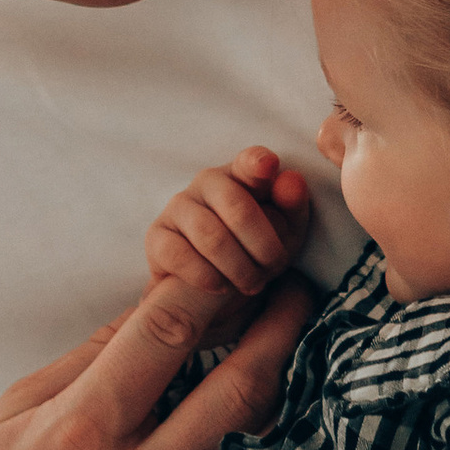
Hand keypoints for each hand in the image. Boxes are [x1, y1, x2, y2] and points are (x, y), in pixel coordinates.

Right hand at [0, 272, 315, 449]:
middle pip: (235, 385)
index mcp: (84, 423)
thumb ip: (88, 357)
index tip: (239, 251)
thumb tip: (152, 302)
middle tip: (299, 287)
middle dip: (277, 326)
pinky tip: (271, 402)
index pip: (166, 330)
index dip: (213, 281)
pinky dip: (258, 433)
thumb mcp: (16, 409)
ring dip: (279, 379)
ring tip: (293, 334)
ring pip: (248, 434)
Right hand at [145, 148, 312, 337]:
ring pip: (211, 236)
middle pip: (238, 208)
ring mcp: (178, 207)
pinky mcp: (157, 236)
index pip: (250, 162)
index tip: (268, 166)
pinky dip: (207, 277)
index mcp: (243, 174)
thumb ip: (292, 205)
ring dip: (239, 268)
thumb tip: (292, 181)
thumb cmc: (255, 249)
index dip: (258, 163)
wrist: (217, 288)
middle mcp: (208, 182)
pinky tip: (221, 286)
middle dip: (263, 246)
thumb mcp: (285, 232)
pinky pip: (180, 255)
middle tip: (272, 269)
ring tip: (251, 283)